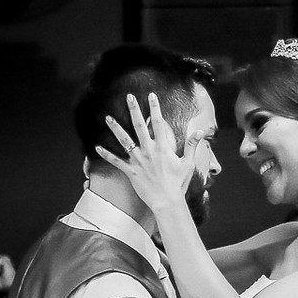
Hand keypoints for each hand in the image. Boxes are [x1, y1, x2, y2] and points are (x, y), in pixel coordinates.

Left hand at [95, 91, 195, 211]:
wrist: (167, 201)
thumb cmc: (178, 184)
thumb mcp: (188, 163)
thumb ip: (192, 145)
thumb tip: (201, 132)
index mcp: (162, 147)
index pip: (158, 122)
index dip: (154, 107)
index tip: (151, 96)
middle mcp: (148, 150)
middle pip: (139, 126)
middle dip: (134, 109)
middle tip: (129, 97)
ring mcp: (138, 160)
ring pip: (124, 140)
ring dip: (115, 128)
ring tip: (107, 117)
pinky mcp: (130, 171)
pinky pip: (116, 161)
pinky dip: (106, 155)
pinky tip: (96, 148)